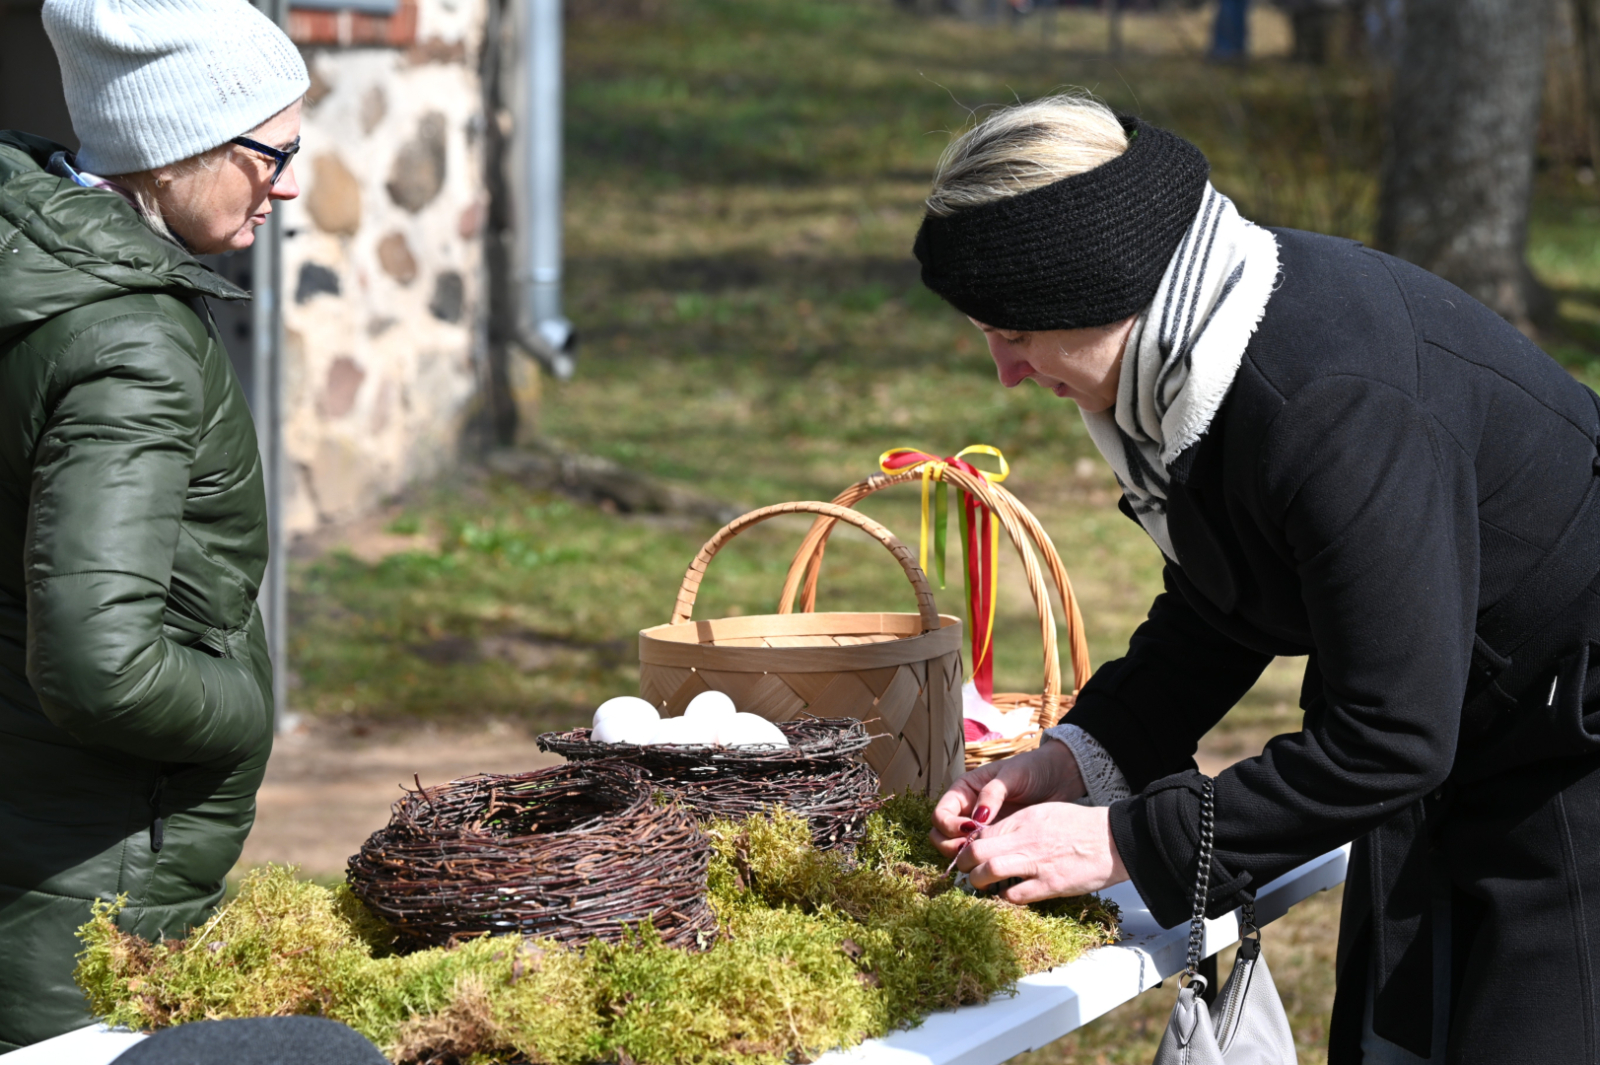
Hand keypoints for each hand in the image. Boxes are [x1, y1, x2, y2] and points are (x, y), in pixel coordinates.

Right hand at [930, 738, 1085, 853]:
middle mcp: (966, 810)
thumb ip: (992, 795)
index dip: (950, 826)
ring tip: (987, 855)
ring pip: (956, 849)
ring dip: (965, 856)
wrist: (1059, 777)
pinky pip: (981, 854)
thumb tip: (977, 820)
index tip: (971, 829)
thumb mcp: (1011, 776)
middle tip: (975, 848)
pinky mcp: (997, 840)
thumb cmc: (1033, 769)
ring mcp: (980, 827)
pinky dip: (983, 860)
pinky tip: (999, 859)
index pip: (940, 815)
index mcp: (963, 791)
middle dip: (951, 845)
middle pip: (941, 836)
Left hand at [952, 802, 1128, 903]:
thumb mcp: (1045, 813)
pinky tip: (1006, 896)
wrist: (1113, 839)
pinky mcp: (1049, 886)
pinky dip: (1004, 898)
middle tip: (964, 872)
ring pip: (987, 872)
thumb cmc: (1081, 825)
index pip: (980, 832)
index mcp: (1023, 820)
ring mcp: (1035, 863)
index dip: (967, 845)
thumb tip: (995, 837)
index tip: (966, 854)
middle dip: (963, 864)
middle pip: (974, 851)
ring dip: (977, 882)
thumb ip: (1019, 824)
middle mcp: (1024, 840)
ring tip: (979, 886)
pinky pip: (1014, 896)